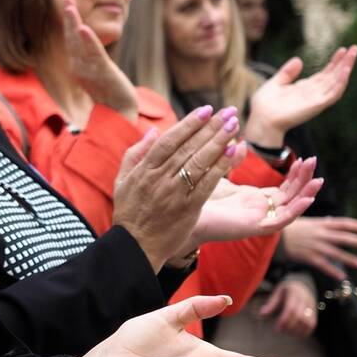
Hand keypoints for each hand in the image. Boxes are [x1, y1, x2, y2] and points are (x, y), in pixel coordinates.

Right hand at [61, 0, 137, 121]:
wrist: (119, 112)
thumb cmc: (109, 93)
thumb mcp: (97, 74)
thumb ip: (91, 60)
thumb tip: (89, 47)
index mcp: (77, 65)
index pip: (71, 39)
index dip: (69, 22)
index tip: (68, 4)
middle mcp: (79, 66)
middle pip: (72, 37)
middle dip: (69, 17)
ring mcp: (89, 70)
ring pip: (79, 43)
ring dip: (74, 24)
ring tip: (71, 7)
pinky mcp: (102, 72)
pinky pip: (94, 54)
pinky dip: (88, 41)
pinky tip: (84, 28)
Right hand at [112, 105, 246, 269]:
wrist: (135, 246)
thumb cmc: (129, 211)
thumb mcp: (122, 180)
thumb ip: (135, 153)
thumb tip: (153, 131)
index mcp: (144, 170)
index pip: (169, 141)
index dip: (188, 124)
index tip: (206, 109)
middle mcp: (160, 179)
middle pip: (188, 148)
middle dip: (210, 127)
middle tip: (228, 111)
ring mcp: (175, 194)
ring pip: (200, 162)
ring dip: (219, 141)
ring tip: (234, 124)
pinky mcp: (189, 208)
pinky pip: (208, 183)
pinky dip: (222, 166)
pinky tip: (234, 151)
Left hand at [190, 158, 322, 245]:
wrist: (181, 212)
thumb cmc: (197, 196)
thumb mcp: (219, 174)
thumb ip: (232, 160)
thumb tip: (243, 143)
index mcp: (253, 199)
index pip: (283, 188)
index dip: (295, 174)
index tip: (304, 158)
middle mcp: (259, 210)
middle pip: (290, 195)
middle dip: (304, 179)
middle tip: (314, 160)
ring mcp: (258, 219)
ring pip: (290, 208)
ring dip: (305, 193)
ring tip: (319, 179)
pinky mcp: (253, 228)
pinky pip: (281, 221)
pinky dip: (295, 210)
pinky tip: (306, 198)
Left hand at [244, 45, 356, 146]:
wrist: (261, 119)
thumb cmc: (265, 105)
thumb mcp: (275, 83)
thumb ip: (287, 73)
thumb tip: (299, 60)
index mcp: (305, 88)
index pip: (325, 74)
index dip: (334, 62)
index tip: (342, 49)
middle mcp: (313, 93)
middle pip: (334, 76)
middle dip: (345, 62)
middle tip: (355, 48)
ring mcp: (316, 99)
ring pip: (337, 83)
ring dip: (346, 69)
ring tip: (353, 55)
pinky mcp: (316, 105)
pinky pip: (333, 93)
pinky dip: (340, 82)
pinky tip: (345, 70)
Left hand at [259, 279, 317, 337]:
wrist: (303, 284)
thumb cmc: (287, 289)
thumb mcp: (277, 292)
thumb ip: (271, 303)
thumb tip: (262, 314)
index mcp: (294, 292)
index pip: (291, 308)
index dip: (284, 320)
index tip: (276, 328)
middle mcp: (305, 299)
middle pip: (300, 316)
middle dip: (289, 326)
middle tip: (280, 330)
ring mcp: (312, 306)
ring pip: (309, 322)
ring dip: (298, 330)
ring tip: (288, 332)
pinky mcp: (315, 312)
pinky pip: (313, 324)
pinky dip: (306, 331)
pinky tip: (296, 334)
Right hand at [282, 215, 356, 278]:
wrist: (273, 236)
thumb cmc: (288, 227)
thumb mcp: (304, 221)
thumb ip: (319, 222)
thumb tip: (332, 221)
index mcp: (320, 224)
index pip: (342, 223)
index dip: (356, 225)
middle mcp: (319, 234)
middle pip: (342, 237)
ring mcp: (314, 246)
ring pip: (335, 253)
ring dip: (349, 258)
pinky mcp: (308, 257)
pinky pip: (323, 265)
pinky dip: (333, 271)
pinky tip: (342, 276)